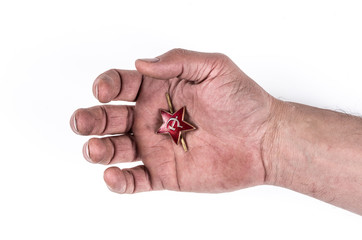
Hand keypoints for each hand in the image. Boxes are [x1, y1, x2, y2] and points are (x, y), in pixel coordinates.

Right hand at [70, 49, 276, 193]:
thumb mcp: (214, 67)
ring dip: (98, 149)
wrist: (265, 139)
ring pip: (116, 149)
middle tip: (81, 122)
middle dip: (91, 119)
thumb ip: (178, 60)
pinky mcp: (165, 173)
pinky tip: (112, 175)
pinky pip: (135, 180)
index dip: (106, 85)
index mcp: (159, 90)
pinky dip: (119, 181)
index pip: (121, 85)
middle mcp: (152, 118)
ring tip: (94, 148)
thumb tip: (141, 63)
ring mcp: (157, 147)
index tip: (104, 91)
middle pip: (110, 118)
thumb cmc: (243, 101)